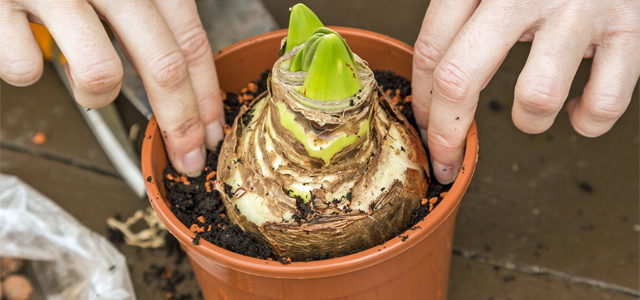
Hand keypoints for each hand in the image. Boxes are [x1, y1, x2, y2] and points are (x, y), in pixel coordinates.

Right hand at [0, 0, 223, 176]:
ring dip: (97, 95)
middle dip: (181, 122)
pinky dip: (26, 72)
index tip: (213, 132)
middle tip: (187, 157)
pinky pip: (24, 68)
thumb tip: (185, 82)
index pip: (190, 40)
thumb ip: (147, 19)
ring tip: (83, 80)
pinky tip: (21, 44)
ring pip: (100, 73)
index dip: (207, 94)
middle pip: (163, 64)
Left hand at [412, 0, 639, 183]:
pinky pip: (605, 102)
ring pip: (534, 98)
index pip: (429, 51)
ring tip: (530, 114)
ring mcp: (578, 11)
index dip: (420, 100)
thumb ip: (461, 10)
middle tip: (447, 158)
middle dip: (447, 133)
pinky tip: (578, 107)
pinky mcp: (629, 28)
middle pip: (459, 79)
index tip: (423, 126)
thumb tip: (430, 72)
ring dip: (528, 123)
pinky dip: (589, 120)